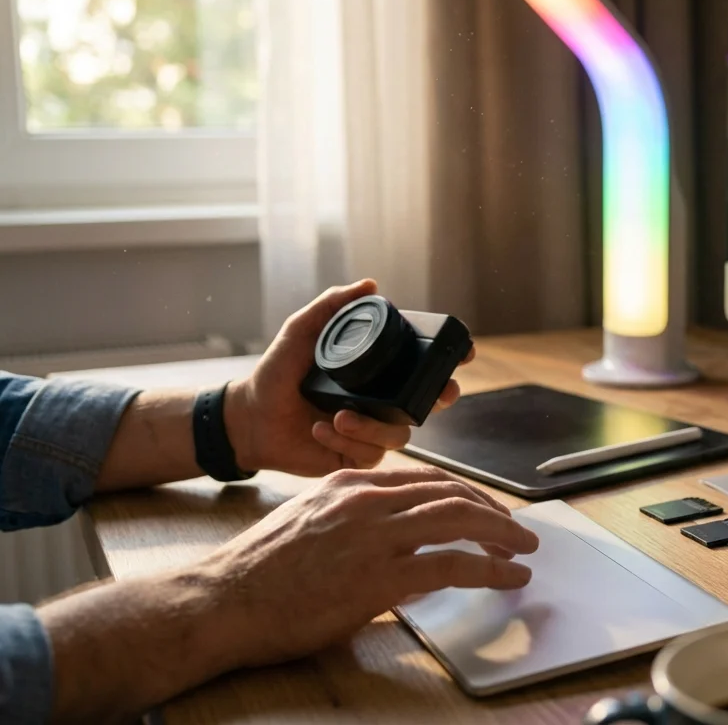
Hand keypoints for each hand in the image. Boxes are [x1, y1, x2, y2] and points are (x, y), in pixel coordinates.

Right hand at [197, 465, 538, 669]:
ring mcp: (374, 535)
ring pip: (460, 519)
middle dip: (493, 510)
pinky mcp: (380, 576)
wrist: (221, 601)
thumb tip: (390, 539)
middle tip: (517, 529)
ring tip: (524, 548)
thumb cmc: (257, 572)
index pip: (426, 477)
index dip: (466, 493)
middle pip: (452, 492)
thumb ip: (352, 520)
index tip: (485, 508)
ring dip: (502, 533)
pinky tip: (509, 577)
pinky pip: (453, 566)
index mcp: (349, 482)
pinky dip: (491, 570)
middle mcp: (366, 499)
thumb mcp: (308, 522)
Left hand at [225, 279, 472, 473]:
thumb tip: (370, 284)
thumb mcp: (301, 331)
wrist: (250, 416)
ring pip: (400, 433)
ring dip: (374, 426)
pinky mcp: (356, 455)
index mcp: (376, 372)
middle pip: (428, 402)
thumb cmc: (277, 372)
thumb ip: (331, 305)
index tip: (464, 354)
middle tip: (441, 393)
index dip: (448, 361)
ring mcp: (371, 430)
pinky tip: (322, 429)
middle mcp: (380, 401)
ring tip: (340, 416)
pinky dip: (347, 440)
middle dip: (441, 397)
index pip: (420, 366)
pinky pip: (371, 453)